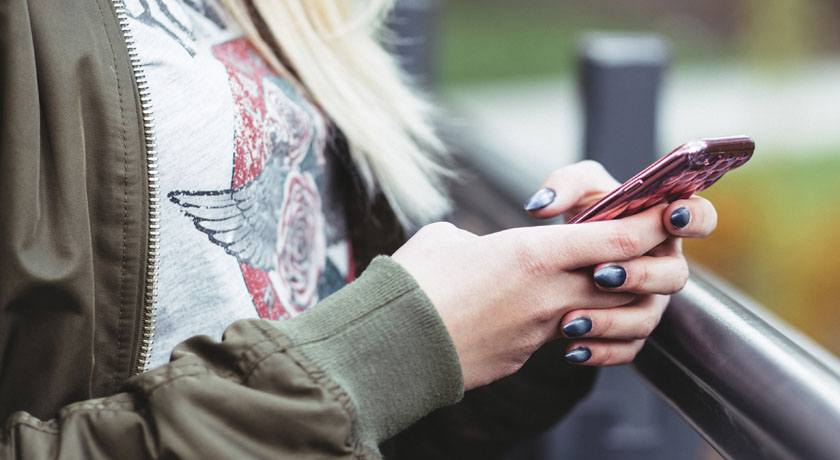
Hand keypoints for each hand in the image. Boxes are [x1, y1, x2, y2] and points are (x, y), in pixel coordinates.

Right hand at [393, 202, 675, 390]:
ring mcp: (540, 331)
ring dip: (607, 301)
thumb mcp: (447, 240)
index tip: (665, 213)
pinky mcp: (524, 357)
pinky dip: (568, 326)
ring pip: (600, 314)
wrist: (391, 346)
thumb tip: (479, 248)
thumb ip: (479, 239)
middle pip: (623, 280)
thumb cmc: (413, 282)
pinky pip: (563, 339)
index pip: (617, 239)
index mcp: (532, 254)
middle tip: (634, 250)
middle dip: (639, 265)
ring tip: (589, 287)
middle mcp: (548, 295)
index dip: (649, 225)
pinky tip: (547, 317)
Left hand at [524, 161, 717, 365]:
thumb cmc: (583, 214)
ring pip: (646, 318)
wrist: (561, 258)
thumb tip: (542, 206)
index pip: (699, 218)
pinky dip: (600, 351)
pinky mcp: (631, 332)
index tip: (670, 216)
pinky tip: (572, 348)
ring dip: (611, 320)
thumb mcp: (576, 190)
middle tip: (600, 274)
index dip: (694, 217)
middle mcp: (663, 265)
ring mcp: (650, 301)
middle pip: (674, 276)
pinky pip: (626, 349)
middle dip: (640, 275)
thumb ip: (564, 185)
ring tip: (572, 319)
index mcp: (663, 224)